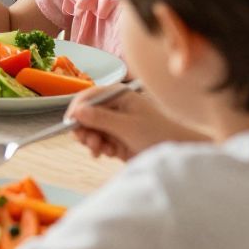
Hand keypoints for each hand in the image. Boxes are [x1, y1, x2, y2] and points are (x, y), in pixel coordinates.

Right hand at [66, 85, 205, 161]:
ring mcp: (115, 122)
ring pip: (90, 130)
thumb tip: (76, 111)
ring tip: (102, 150)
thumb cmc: (158, 134)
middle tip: (90, 143)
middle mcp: (114, 106)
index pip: (87, 97)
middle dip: (85, 130)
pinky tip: (110, 153)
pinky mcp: (117, 137)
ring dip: (93, 141)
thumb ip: (101, 118)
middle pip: (85, 115)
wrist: (177, 152)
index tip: (71, 125)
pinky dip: (101, 148)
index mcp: (117, 95)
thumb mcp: (127, 126)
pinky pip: (99, 141)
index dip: (76, 110)